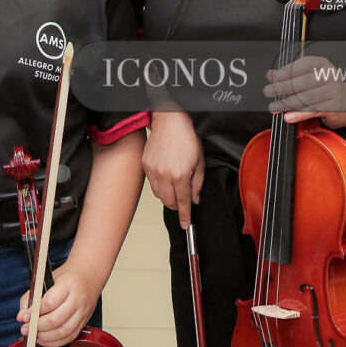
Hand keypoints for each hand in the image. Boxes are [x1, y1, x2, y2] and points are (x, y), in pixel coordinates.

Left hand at [17, 260, 100, 346]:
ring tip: (34, 335)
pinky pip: (70, 336)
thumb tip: (21, 316)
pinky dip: (56, 342)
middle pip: (56, 319)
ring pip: (64, 331)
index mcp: (68, 284)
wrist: (90, 273)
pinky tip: (44, 339)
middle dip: (37, 327)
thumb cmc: (67, 276)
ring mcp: (83, 312)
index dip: (34, 312)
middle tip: (25, 329)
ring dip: (46, 337)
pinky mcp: (85, 321)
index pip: (49, 302)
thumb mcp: (47, 279)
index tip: (24, 317)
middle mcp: (78, 299)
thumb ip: (31, 296)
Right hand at [143, 110, 204, 228]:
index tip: (185, 224)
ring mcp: (153, 171)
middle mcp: (165, 175)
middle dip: (176, 206)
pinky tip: (166, 177)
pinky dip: (160, 186)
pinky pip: (152, 184)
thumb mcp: (199, 161)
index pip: (183, 202)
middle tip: (182, 203)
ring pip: (159, 195)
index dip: (185, 215)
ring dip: (167, 197)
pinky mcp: (146, 166)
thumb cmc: (186, 137)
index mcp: (180, 175)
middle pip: (169, 202)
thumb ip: (197, 183)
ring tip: (174, 188)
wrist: (169, 122)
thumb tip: (195, 198)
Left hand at [264, 56, 345, 127]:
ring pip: (306, 98)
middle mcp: (329, 76)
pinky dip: (298, 114)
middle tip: (269, 92)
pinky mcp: (333, 108)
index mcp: (322, 65)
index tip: (275, 77)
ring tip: (274, 107)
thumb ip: (290, 75)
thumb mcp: (309, 77)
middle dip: (282, 88)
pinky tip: (288, 116)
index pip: (303, 65)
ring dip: (286, 103)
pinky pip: (313, 111)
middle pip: (303, 82)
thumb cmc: (325, 88)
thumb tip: (271, 75)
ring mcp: (332, 92)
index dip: (287, 71)